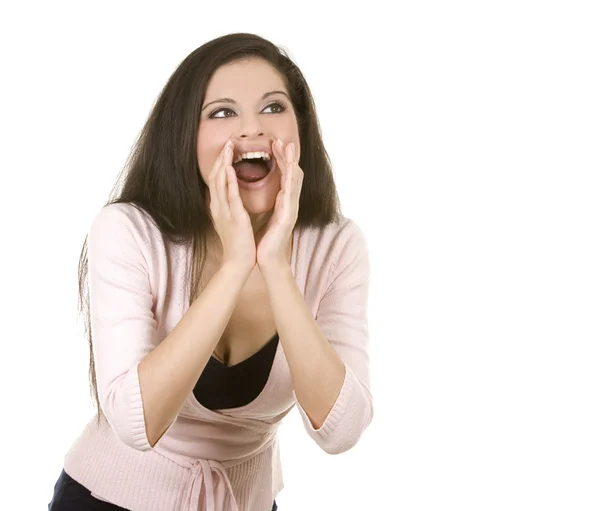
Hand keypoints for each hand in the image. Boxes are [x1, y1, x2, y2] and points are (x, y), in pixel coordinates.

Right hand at [206, 139, 255, 272]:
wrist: (238, 263)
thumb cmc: (238, 243)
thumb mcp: (232, 220)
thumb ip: (231, 206)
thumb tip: (233, 194)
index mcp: (219, 207)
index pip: (217, 180)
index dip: (221, 163)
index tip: (228, 149)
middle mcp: (218, 207)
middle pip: (215, 177)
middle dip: (221, 158)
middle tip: (228, 141)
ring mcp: (224, 212)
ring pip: (220, 183)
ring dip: (224, 164)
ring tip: (229, 148)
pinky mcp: (234, 218)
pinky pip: (230, 197)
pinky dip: (229, 182)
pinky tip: (231, 170)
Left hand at [256, 139, 302, 269]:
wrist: (268, 259)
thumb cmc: (265, 239)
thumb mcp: (267, 216)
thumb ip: (270, 202)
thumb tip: (270, 191)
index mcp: (283, 202)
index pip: (284, 175)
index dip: (282, 159)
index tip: (275, 144)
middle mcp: (289, 203)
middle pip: (292, 174)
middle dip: (288, 157)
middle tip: (284, 140)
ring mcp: (291, 209)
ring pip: (294, 181)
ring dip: (292, 164)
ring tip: (290, 149)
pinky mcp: (288, 217)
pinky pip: (289, 195)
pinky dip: (287, 181)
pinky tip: (286, 171)